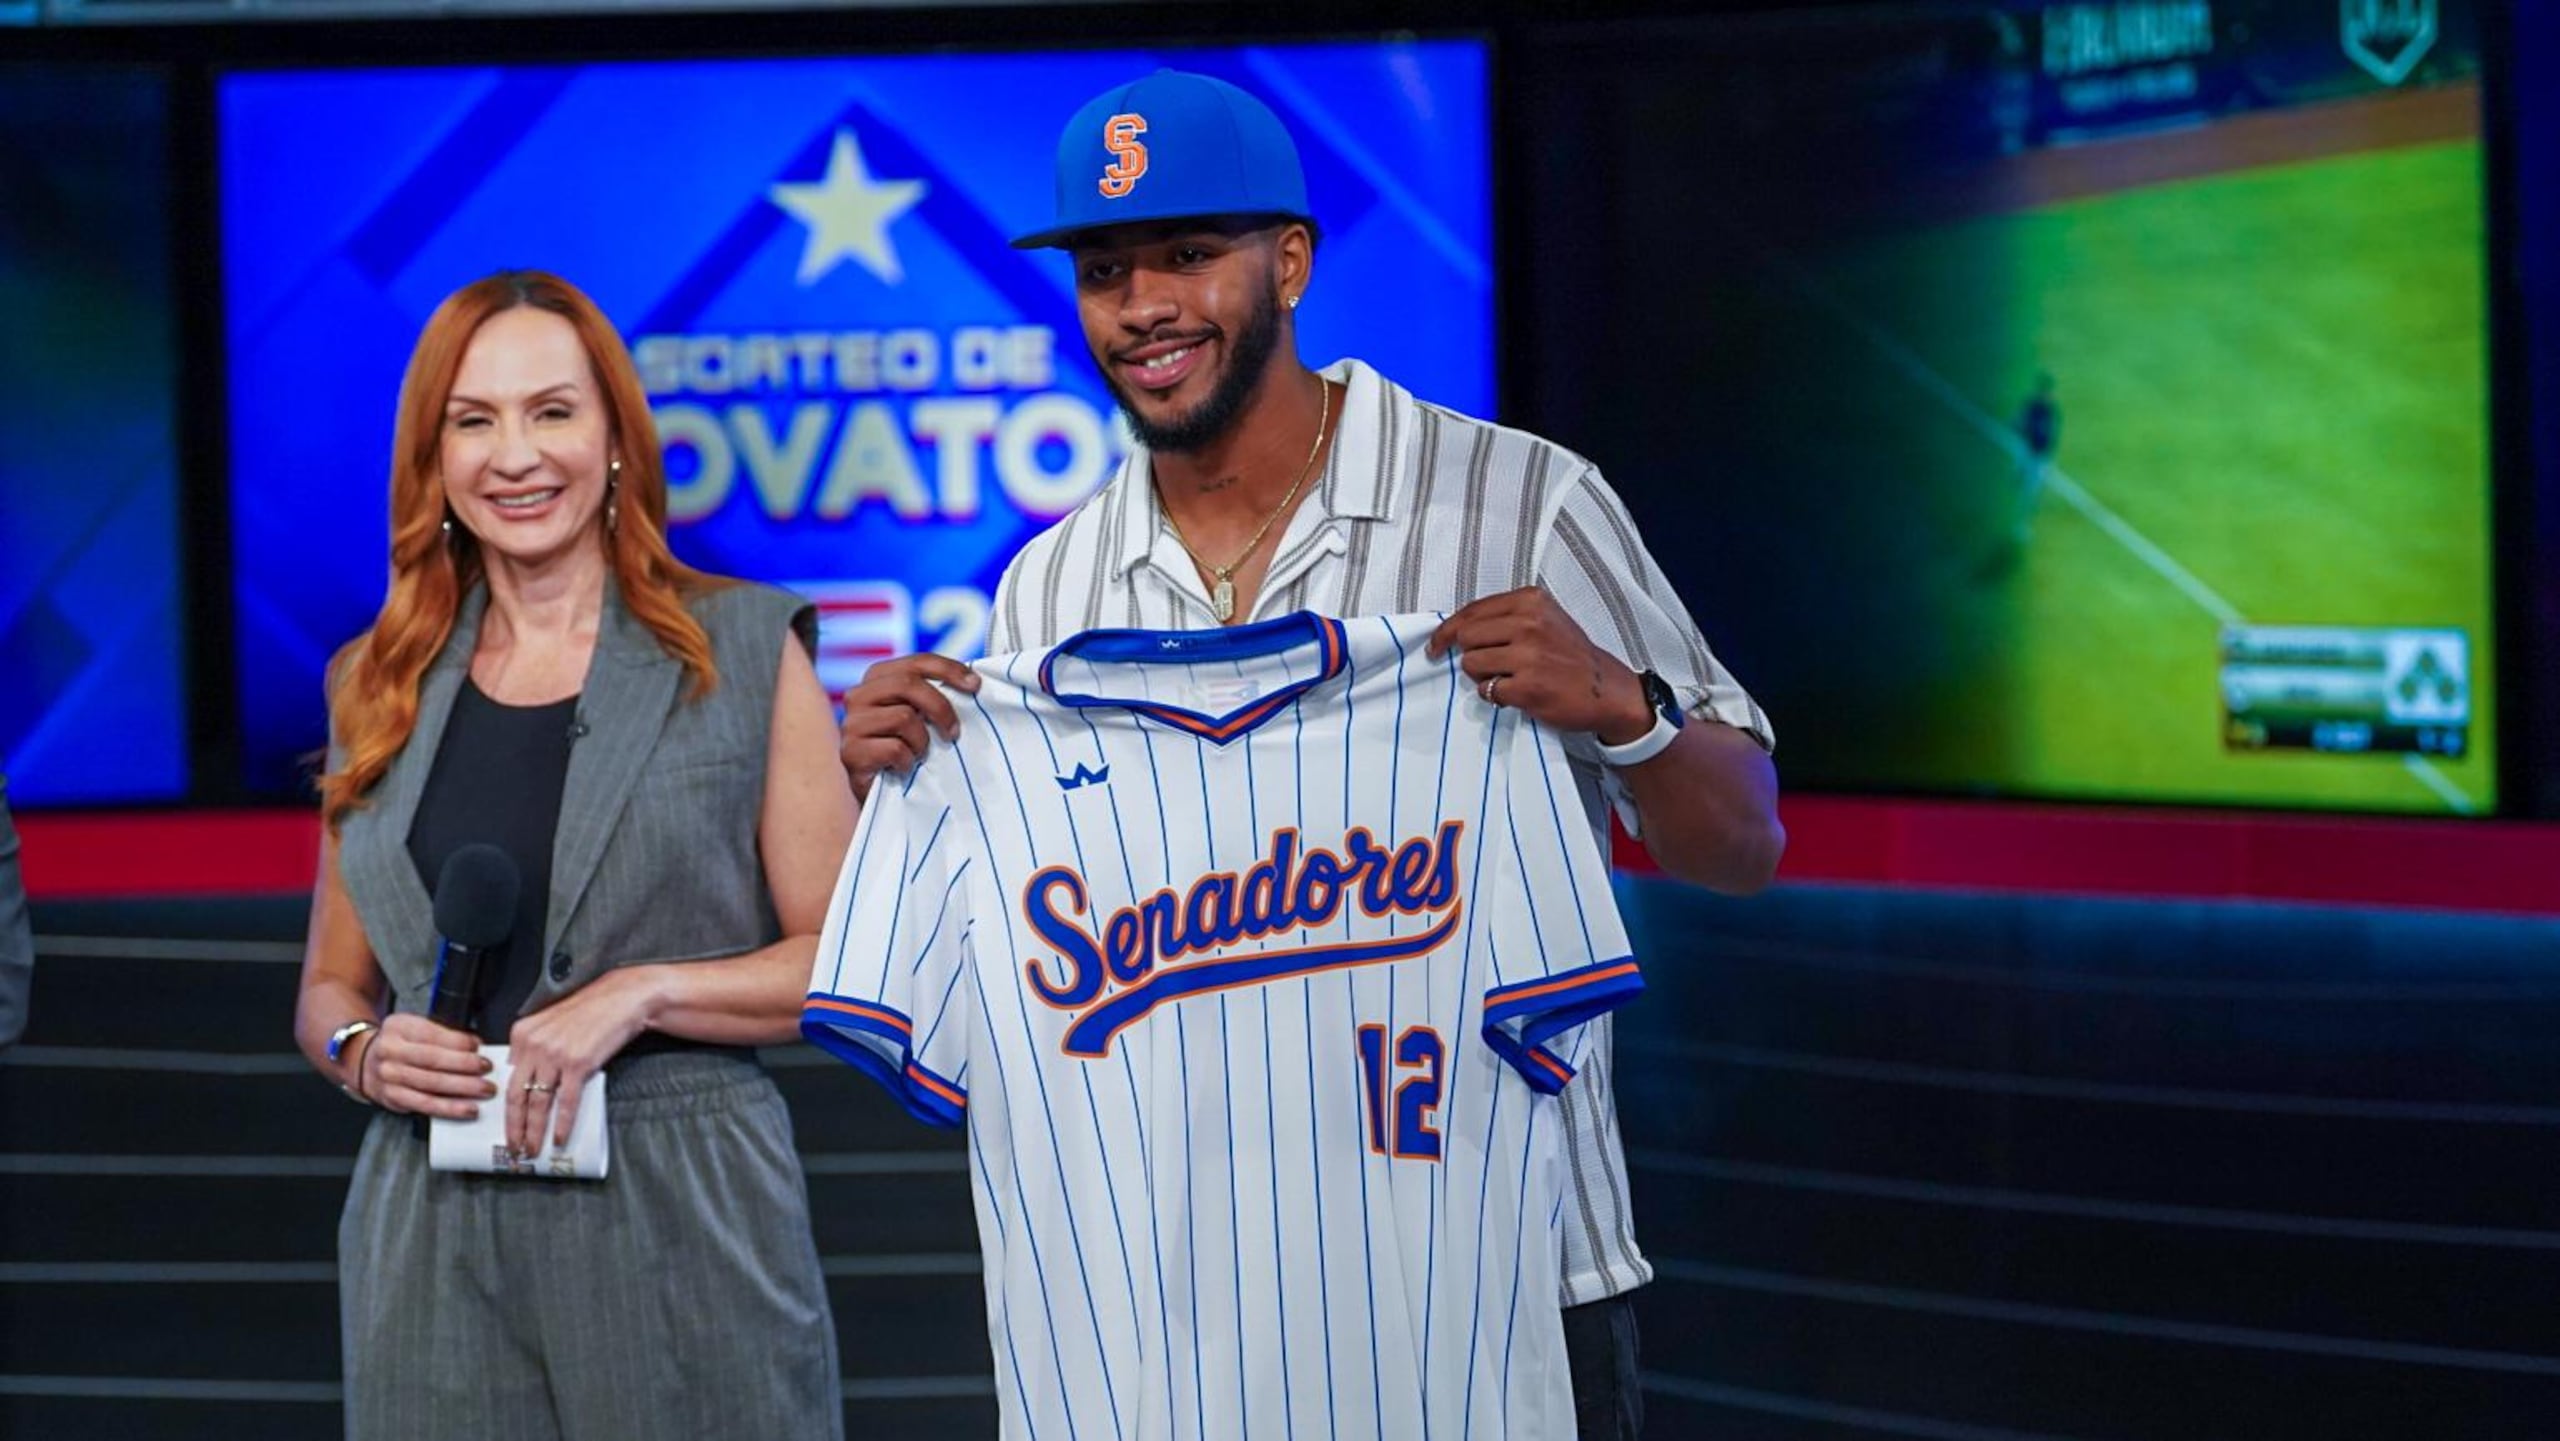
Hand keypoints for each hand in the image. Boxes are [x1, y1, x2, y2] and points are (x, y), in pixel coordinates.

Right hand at [364, 1012, 494, 1118]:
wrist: (364, 1060)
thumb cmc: (399, 1043)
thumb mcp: (414, 1026)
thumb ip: (441, 1034)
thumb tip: (475, 1047)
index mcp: (399, 1027)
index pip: (433, 1034)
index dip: (459, 1042)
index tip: (479, 1046)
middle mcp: (390, 1051)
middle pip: (433, 1060)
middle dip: (465, 1065)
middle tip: (487, 1068)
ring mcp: (389, 1076)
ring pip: (431, 1084)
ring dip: (462, 1089)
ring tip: (484, 1089)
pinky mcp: (393, 1097)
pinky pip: (425, 1105)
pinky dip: (449, 1108)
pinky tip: (467, 1108)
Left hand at [502, 967, 660, 1159]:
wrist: (621, 999)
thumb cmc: (590, 1010)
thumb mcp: (550, 1022)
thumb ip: (533, 1047)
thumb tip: (527, 1078)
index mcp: (522, 1034)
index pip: (506, 1078)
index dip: (504, 1106)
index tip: (506, 1124)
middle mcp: (533, 1044)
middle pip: (516, 1095)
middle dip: (513, 1127)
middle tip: (513, 1147)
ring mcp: (555, 1055)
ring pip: (538, 1103)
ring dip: (534, 1131)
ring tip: (533, 1148)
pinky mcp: (579, 1064)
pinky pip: (566, 1102)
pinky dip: (562, 1124)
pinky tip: (559, 1137)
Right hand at [837, 654, 981, 802]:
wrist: (882, 794)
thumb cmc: (906, 748)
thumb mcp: (921, 715)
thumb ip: (933, 694)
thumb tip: (972, 680)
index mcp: (877, 679)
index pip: (916, 662)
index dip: (948, 669)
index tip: (975, 685)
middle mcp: (858, 696)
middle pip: (908, 685)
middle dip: (940, 708)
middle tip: (954, 732)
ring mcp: (851, 724)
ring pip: (903, 718)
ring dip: (922, 742)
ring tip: (919, 755)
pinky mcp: (850, 752)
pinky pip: (895, 749)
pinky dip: (908, 761)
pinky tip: (904, 768)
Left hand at [1427, 587, 1652, 742]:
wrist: (1606, 689)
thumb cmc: (1571, 656)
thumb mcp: (1545, 619)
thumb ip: (1506, 618)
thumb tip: (1457, 628)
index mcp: (1530, 601)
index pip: (1471, 611)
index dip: (1447, 630)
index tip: (1436, 644)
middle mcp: (1529, 623)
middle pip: (1466, 636)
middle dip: (1470, 654)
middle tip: (1491, 666)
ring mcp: (1529, 655)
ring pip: (1471, 664)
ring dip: (1482, 677)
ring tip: (1508, 679)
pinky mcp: (1528, 686)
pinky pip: (1487, 690)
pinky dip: (1495, 696)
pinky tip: (1516, 694)